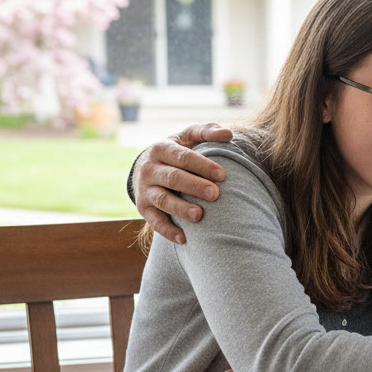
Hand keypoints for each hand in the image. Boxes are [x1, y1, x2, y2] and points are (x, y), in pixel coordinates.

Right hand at [135, 123, 232, 243]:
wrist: (147, 167)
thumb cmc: (177, 151)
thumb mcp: (188, 137)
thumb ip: (207, 132)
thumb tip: (229, 133)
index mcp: (161, 148)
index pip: (182, 157)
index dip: (202, 165)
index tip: (222, 174)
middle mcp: (149, 169)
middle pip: (173, 178)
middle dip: (194, 186)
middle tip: (215, 194)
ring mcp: (144, 190)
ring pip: (162, 200)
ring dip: (180, 209)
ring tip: (199, 216)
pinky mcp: (143, 208)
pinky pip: (154, 222)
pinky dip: (168, 231)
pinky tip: (184, 239)